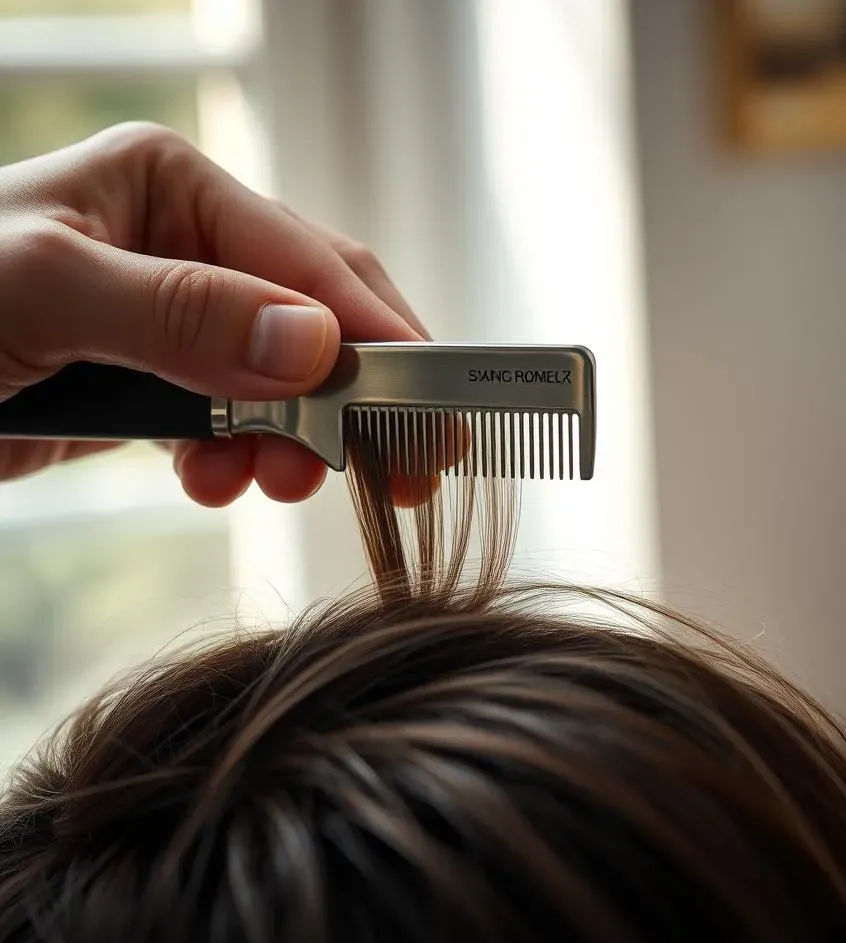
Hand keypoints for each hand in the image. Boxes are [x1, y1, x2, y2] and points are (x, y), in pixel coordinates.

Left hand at [0, 122, 428, 506]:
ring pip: (279, 381)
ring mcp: (171, 318)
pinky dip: (238, 459)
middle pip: (314, 321)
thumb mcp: (43, 294)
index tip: (435, 410)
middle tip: (404, 472)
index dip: (382, 338)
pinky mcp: (150, 383)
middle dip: (354, 398)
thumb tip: (315, 346)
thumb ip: (180, 313)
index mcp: (172, 187)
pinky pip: (229, 420)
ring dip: (294, 439)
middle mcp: (182, 244)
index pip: (313, 261)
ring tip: (285, 484)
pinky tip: (216, 480)